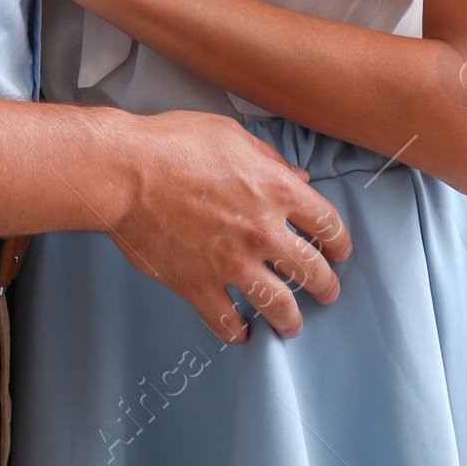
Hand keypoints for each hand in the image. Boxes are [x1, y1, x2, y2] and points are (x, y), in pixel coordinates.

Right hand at [105, 108, 351, 342]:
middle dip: (327, 286)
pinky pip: (227, 322)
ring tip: (294, 325)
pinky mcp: (199, 285)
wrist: (126, 172)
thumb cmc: (175, 142)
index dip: (340, 241)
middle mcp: (262, 231)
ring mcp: (232, 263)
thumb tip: (299, 179)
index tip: (340, 251)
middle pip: (312, 271)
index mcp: (276, 189)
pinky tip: (241, 333)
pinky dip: (237, 332)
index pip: (327, 224)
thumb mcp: (231, 134)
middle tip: (328, 292)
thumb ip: (270, 159)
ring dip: (292, 320)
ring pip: (279, 306)